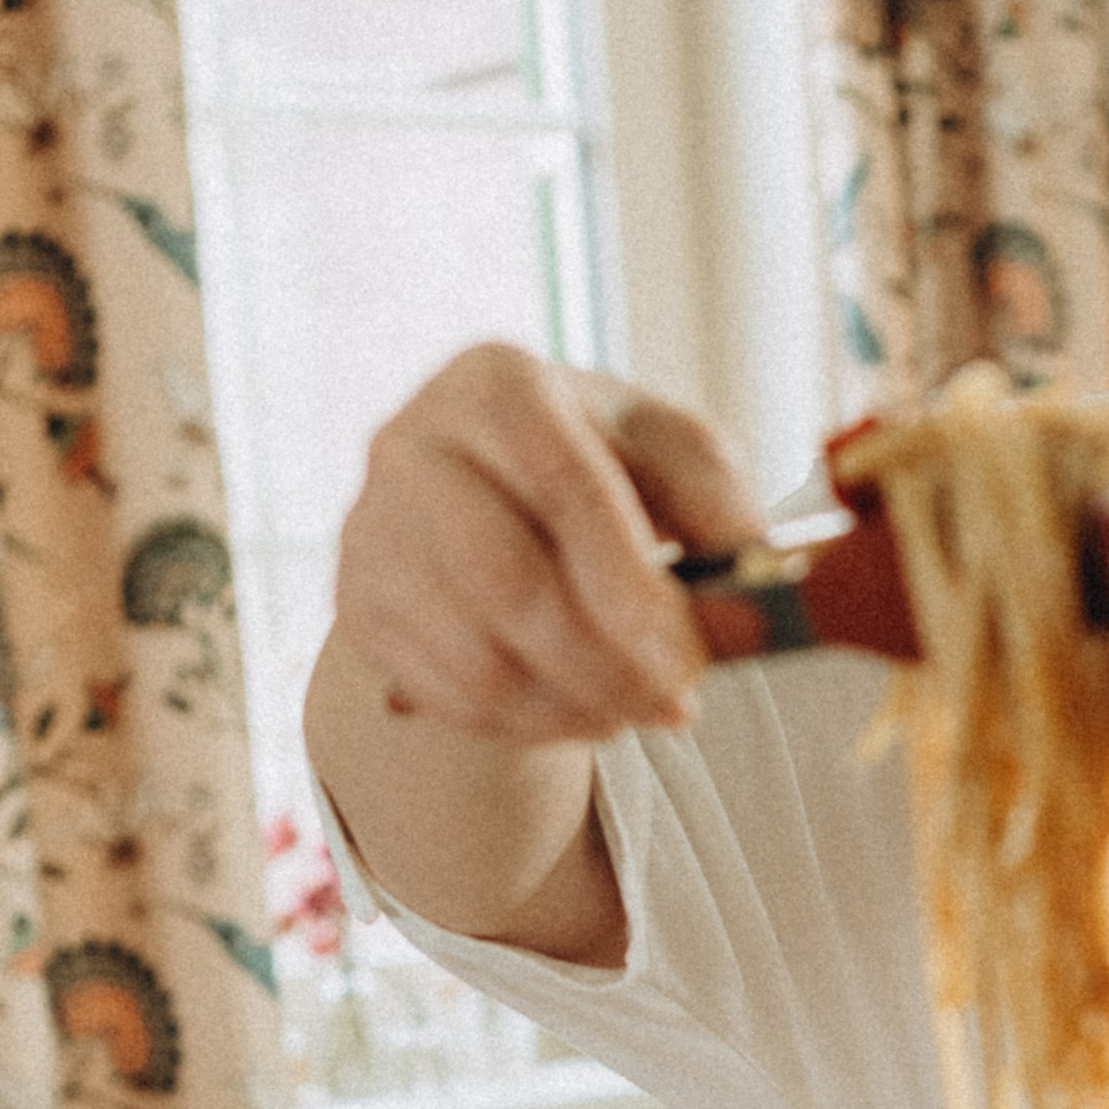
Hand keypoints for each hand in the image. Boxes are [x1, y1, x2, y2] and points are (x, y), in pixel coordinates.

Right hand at [328, 344, 762, 745]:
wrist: (491, 494)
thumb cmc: (598, 464)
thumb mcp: (667, 451)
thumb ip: (714, 491)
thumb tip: (751, 557)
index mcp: (497, 383)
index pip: (563, 486)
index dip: (630, 586)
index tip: (689, 657)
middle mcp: (410, 445)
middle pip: (508, 583)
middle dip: (605, 664)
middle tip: (675, 705)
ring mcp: (370, 529)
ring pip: (476, 656)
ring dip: (574, 707)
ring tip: (635, 713)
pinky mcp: (358, 604)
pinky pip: (448, 694)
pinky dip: (528, 725)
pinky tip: (581, 714)